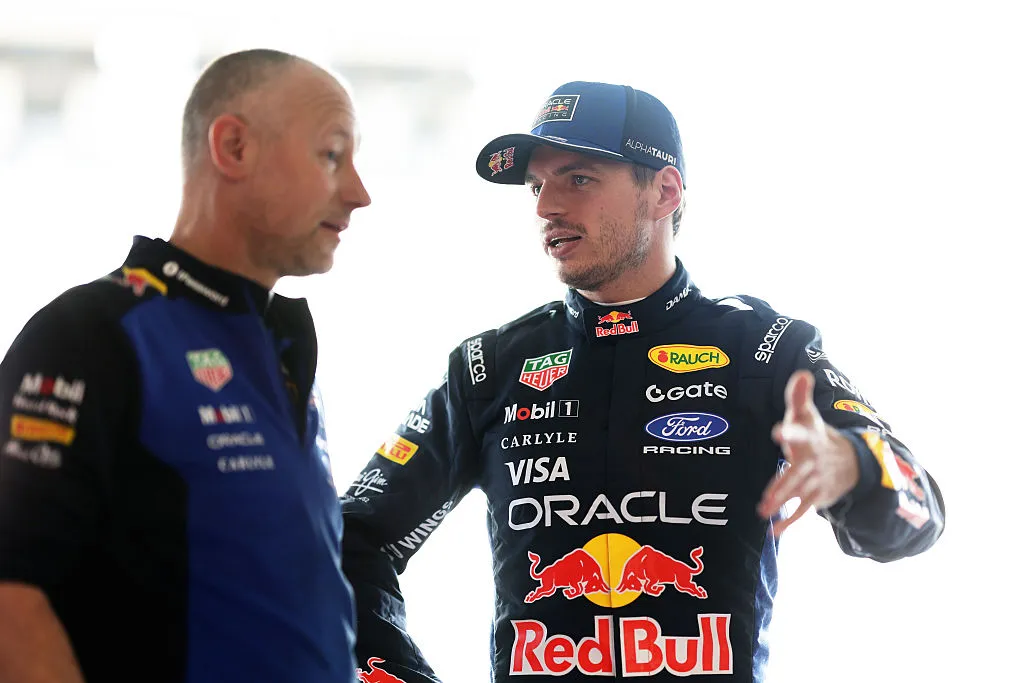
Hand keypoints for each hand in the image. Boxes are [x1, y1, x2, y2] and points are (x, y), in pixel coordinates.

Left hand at [758, 369, 858, 535]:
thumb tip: (801, 373)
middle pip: (796, 471)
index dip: (789, 431)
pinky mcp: (816, 495)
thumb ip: (798, 396)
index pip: (799, 432)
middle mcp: (812, 460)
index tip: (778, 432)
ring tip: (764, 511)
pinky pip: (802, 509)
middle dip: (783, 482)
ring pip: (797, 492)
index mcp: (808, 437)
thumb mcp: (807, 414)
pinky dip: (789, 520)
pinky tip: (774, 531)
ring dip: (782, 502)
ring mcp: (815, 480)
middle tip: (767, 493)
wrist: (851, 460)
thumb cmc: (816, 434)